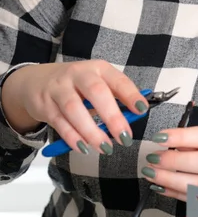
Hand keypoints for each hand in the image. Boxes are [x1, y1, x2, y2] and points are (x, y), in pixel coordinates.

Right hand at [1, 60, 148, 154]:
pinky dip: (72, 137)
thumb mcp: (97, 83)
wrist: (36, 81)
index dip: (130, 94)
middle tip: (124, 137)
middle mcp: (78, 74)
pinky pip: (59, 122)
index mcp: (98, 68)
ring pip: (74, 109)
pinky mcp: (45, 105)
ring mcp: (59, 88)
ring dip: (91, 131)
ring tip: (105, 148)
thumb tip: (135, 115)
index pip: (117, 80)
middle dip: (112, 116)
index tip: (142, 110)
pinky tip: (84, 148)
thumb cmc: (76, 85)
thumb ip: (115, 97)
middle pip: (96, 92)